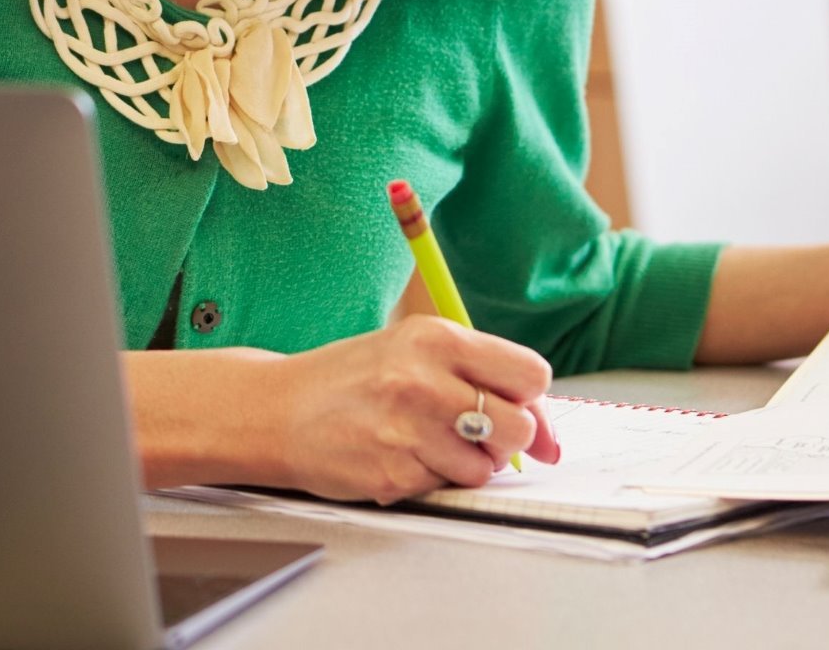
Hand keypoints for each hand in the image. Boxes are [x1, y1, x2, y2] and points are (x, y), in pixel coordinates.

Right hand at [266, 315, 558, 504]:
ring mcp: (409, 430)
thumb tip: (549, 435)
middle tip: (471, 429)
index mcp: (435, 338)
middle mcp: (425, 380)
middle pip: (519, 427)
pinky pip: (448, 489)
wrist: (279, 409)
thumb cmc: (351, 378)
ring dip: (467, 462)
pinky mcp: (394, 475)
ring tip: (426, 440)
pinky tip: (400, 455)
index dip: (530, 398)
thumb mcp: (412, 350)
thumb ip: (480, 376)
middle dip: (505, 437)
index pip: (530, 374)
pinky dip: (433, 479)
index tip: (515, 406)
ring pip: (487, 468)